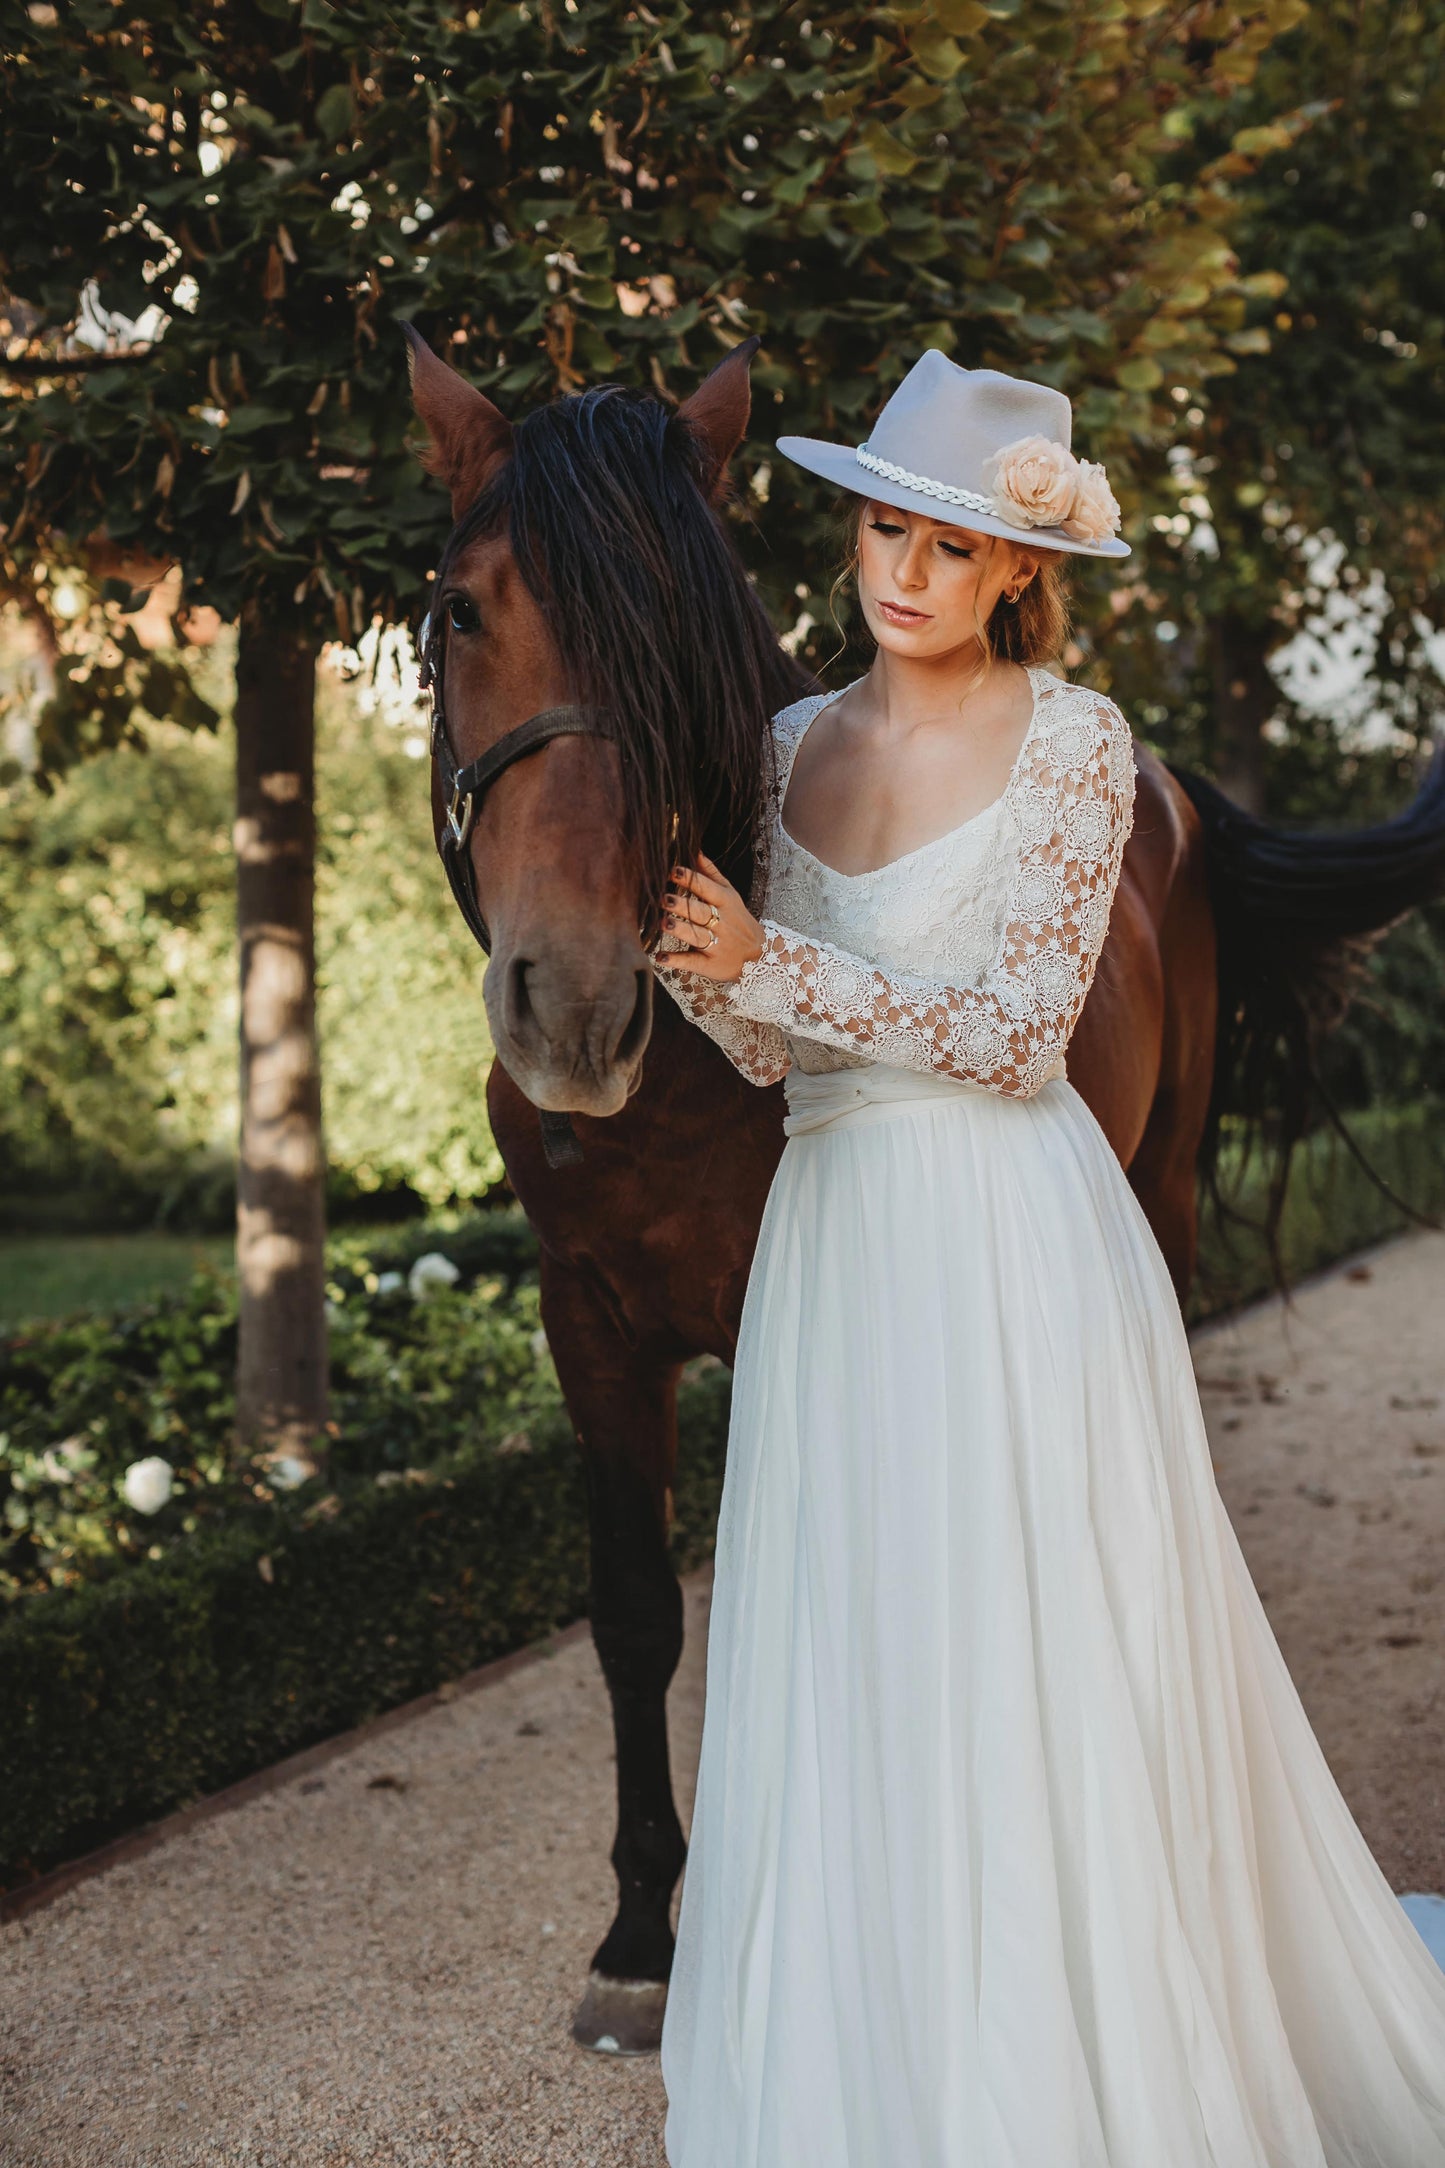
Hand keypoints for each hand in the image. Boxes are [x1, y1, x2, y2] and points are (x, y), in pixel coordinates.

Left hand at [653, 850, 765, 982]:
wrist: (759, 956)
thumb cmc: (737, 920)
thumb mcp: (730, 895)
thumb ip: (711, 874)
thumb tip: (695, 850)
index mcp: (725, 903)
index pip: (707, 889)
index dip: (691, 880)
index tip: (673, 871)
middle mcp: (722, 923)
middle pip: (701, 912)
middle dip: (683, 905)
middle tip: (664, 898)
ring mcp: (717, 945)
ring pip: (697, 936)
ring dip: (680, 930)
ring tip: (663, 923)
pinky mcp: (710, 965)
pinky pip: (692, 962)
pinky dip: (676, 961)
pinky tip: (660, 958)